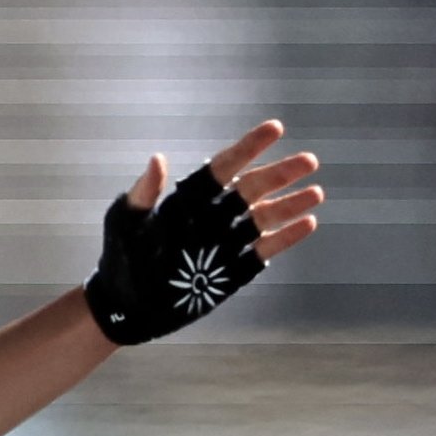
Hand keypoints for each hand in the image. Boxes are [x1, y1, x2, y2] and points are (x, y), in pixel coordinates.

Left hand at [85, 121, 324, 345]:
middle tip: (309, 161)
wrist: (122, 307)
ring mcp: (224, 242)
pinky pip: (263, 251)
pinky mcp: (232, 271)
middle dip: (280, 175)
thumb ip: (143, 194)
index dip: (249, 147)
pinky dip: (284, 238)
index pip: (224, 166)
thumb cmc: (119, 259)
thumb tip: (158, 159)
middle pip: (252, 189)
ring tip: (316, 192)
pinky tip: (308, 223)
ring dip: (289, 205)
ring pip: (263, 218)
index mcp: (189, 198)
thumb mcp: (125, 223)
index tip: (275, 128)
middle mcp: (212, 215)